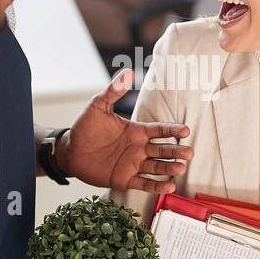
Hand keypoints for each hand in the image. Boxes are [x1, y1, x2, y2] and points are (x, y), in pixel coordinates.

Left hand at [61, 68, 192, 191]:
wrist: (70, 150)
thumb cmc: (85, 128)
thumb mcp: (98, 106)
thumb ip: (114, 91)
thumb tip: (127, 72)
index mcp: (136, 131)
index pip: (159, 130)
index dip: (172, 130)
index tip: (185, 130)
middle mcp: (138, 148)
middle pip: (163, 149)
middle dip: (176, 151)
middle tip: (189, 152)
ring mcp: (133, 164)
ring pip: (157, 166)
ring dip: (169, 167)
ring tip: (181, 168)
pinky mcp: (125, 179)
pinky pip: (144, 183)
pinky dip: (156, 185)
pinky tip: (169, 186)